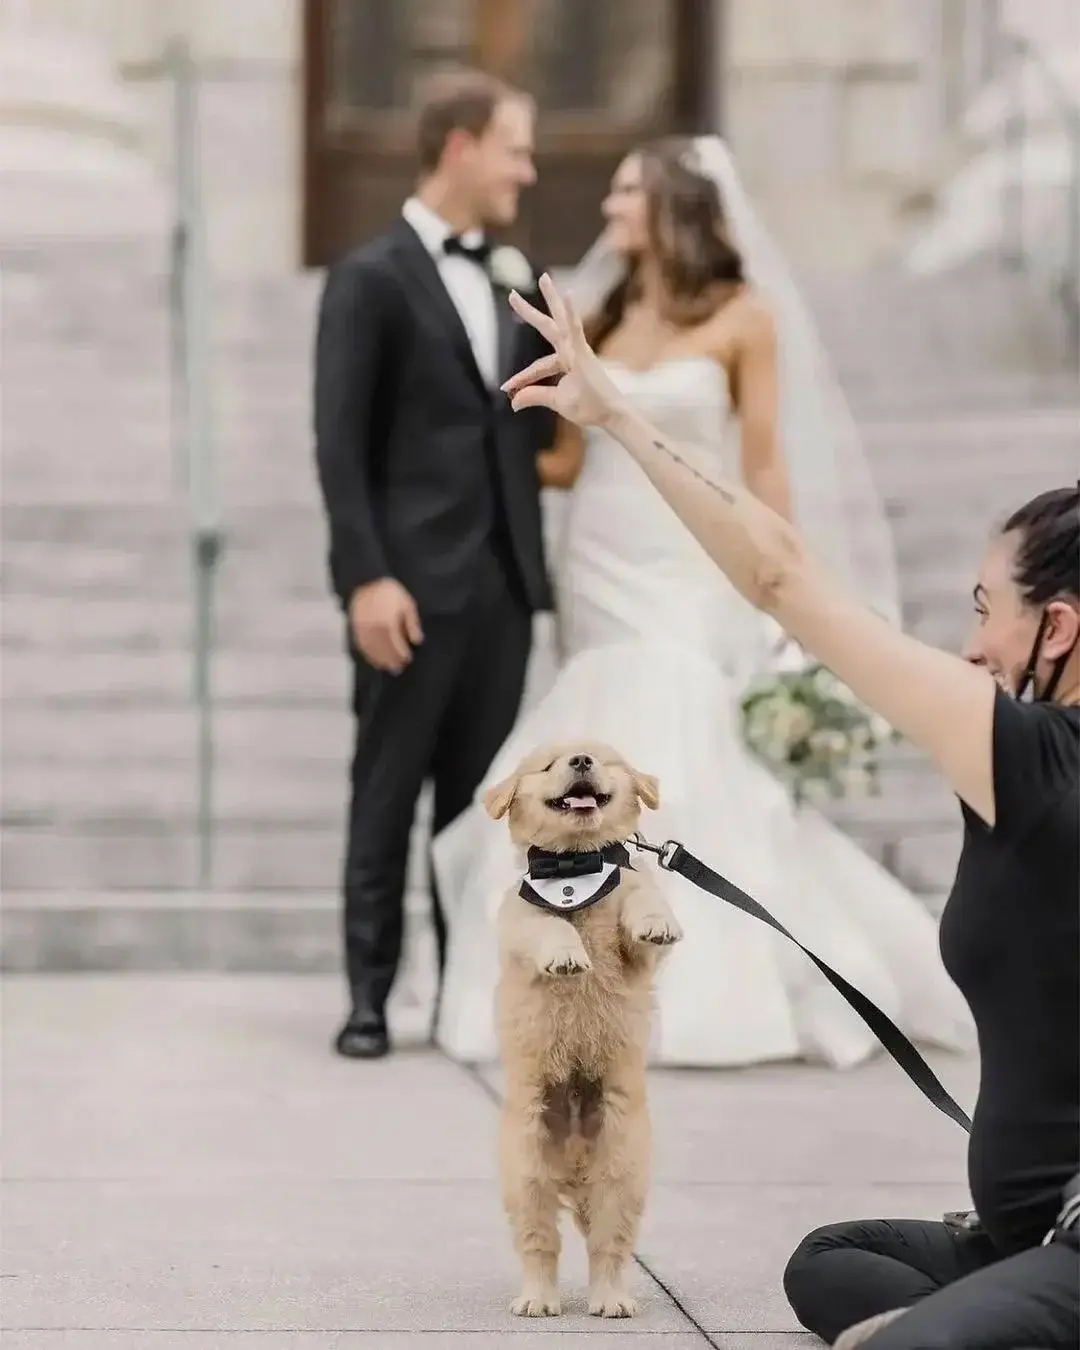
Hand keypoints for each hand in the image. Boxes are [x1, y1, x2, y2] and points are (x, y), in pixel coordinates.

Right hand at [348, 578, 422, 673]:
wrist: (367, 581)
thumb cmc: (390, 592)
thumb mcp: (407, 604)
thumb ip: (412, 624)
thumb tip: (417, 641)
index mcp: (389, 625)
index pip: (397, 646)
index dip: (403, 655)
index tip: (408, 660)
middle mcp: (375, 631)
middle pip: (384, 652)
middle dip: (392, 661)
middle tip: (398, 669)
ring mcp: (363, 630)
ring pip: (372, 651)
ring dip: (380, 661)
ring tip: (386, 667)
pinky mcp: (355, 628)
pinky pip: (361, 646)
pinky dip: (368, 655)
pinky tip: (373, 659)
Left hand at [501, 274, 626, 427]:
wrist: (610, 415)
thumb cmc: (590, 408)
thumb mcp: (556, 402)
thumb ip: (535, 397)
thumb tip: (513, 403)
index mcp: (566, 361)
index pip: (538, 367)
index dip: (522, 377)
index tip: (506, 388)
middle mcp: (571, 350)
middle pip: (548, 327)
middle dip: (530, 312)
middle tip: (512, 294)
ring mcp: (579, 349)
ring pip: (560, 320)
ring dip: (552, 298)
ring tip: (543, 278)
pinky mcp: (585, 353)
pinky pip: (577, 329)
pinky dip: (572, 313)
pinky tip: (568, 294)